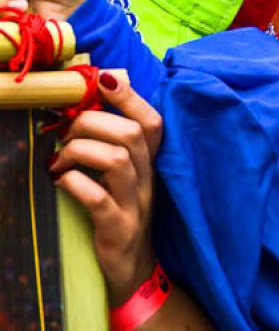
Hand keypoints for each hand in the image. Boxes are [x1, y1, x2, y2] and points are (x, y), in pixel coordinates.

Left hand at [48, 72, 162, 305]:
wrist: (134, 268)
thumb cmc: (122, 210)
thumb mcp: (125, 175)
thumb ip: (113, 142)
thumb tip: (85, 106)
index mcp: (150, 161)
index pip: (151, 121)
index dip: (129, 97)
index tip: (103, 79)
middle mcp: (148, 178)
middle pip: (131, 135)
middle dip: (93, 123)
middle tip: (65, 132)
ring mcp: (135, 204)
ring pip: (117, 161)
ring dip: (81, 151)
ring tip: (59, 160)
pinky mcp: (118, 229)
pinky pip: (99, 199)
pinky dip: (76, 184)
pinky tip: (61, 181)